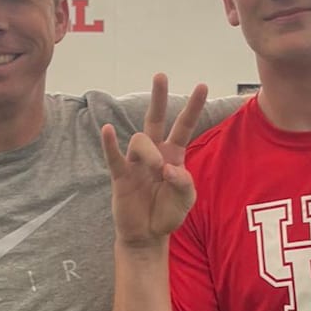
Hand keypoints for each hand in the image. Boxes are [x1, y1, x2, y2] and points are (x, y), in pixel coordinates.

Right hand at [99, 73, 208, 247]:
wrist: (147, 235)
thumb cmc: (167, 214)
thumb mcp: (185, 201)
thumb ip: (184, 183)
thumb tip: (169, 168)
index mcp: (175, 156)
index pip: (184, 126)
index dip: (192, 107)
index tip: (203, 86)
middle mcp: (155, 153)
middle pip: (156, 119)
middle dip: (159, 98)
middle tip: (160, 75)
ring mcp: (136, 163)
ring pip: (140, 141)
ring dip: (150, 152)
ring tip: (157, 170)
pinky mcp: (121, 175)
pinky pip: (114, 156)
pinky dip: (110, 143)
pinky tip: (107, 130)